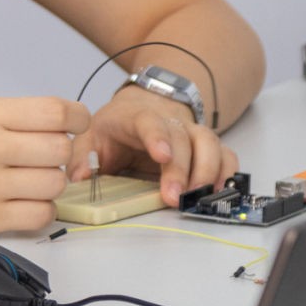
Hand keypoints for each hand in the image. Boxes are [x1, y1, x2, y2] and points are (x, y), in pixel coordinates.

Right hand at [0, 96, 90, 235]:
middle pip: (61, 150)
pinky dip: (40, 211)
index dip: (78, 120)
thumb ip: (16, 119)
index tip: (76, 127)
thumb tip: (68, 126)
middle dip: (62, 156)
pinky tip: (23, 204)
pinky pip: (40, 215)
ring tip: (29, 183)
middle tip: (47, 160)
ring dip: (51, 185)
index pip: (56, 112)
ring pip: (55, 184)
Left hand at [70, 86, 238, 206]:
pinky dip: (227, 171)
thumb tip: (78, 178)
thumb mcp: (91, 135)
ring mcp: (190, 132)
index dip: (157, 137)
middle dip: (182, 170)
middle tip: (175, 198)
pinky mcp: (205, 146)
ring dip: (207, 171)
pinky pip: (225, 154)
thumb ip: (81, 156)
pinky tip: (219, 190)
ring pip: (209, 143)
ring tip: (200, 197)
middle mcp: (169, 121)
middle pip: (183, 139)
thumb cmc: (116, 127)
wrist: (141, 107)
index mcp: (136, 117)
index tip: (161, 155)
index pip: (149, 122)